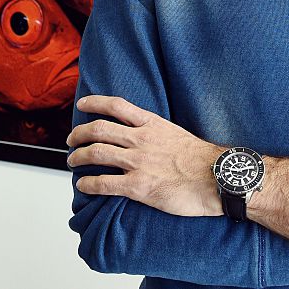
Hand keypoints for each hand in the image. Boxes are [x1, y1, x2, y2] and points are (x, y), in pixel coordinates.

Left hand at [67, 95, 224, 216]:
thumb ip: (156, 132)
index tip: (83, 104)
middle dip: (79, 133)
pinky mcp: (138, 186)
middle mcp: (141, 140)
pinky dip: (88, 183)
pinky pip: (104, 183)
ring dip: (78, 157)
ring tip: (72, 161)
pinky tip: (83, 185)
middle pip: (98, 130)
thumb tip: (144, 135)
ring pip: (96, 153)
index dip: (95, 103)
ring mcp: (138, 162)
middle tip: (71, 139)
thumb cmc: (202, 159)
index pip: (116, 106)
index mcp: (151, 124)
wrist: (217, 178)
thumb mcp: (176, 133)